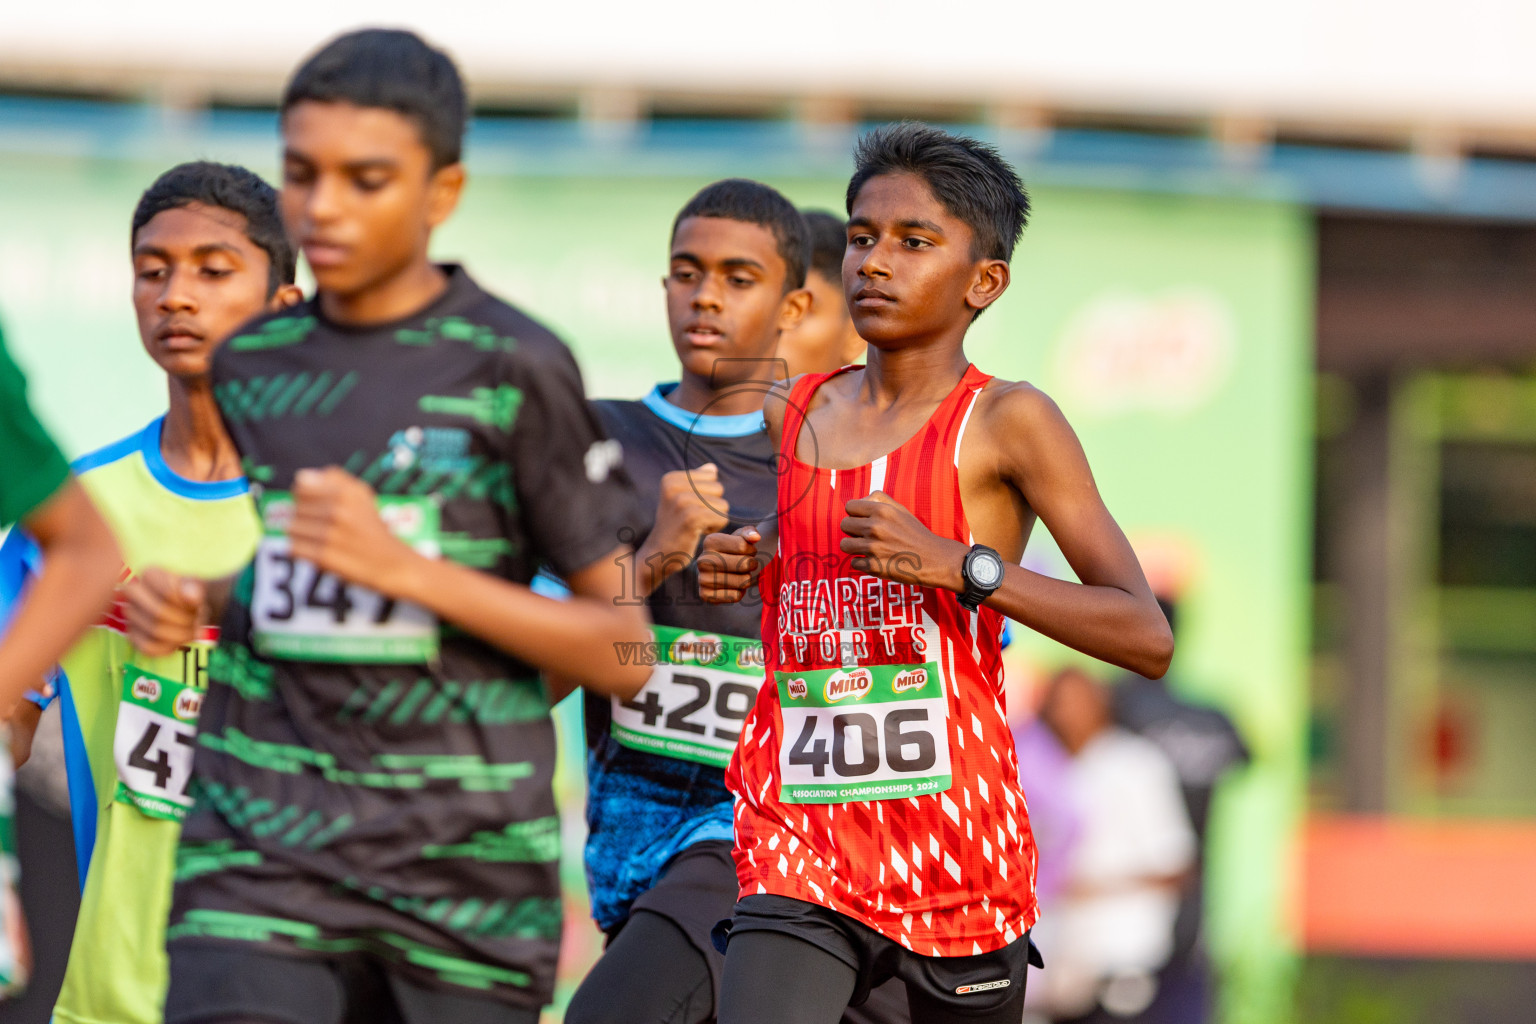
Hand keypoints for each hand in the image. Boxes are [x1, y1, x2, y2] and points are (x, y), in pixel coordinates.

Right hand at [123, 566, 206, 655]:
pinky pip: (148, 647)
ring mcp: (131, 614)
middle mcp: (134, 592)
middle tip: (196, 619)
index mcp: (150, 574)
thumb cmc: (192, 594)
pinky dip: (169, 647)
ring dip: (181, 634)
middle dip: (184, 620)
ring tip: (191, 628)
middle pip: (159, 614)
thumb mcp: (198, 585)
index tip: (197, 603)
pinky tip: (178, 640)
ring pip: (154, 632)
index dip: (186, 604)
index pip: (168, 594)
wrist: (191, 608)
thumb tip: (192, 597)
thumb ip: (195, 587)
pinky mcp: (132, 634)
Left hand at [289, 467, 418, 596]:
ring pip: (291, 528)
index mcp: (347, 492)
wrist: (393, 564)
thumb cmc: (373, 529)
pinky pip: (294, 548)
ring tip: (322, 540)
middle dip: (306, 518)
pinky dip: (302, 551)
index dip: (306, 497)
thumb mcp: (362, 495)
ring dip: (303, 535)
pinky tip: (319, 552)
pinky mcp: (324, 557)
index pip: (301, 486)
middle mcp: (338, 511)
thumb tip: (301, 476)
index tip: (318, 506)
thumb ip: (334, 478)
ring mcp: (330, 535)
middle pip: (295, 508)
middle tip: (326, 527)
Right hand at [651, 464, 729, 560]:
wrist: (658, 554)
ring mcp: (682, 501)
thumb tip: (712, 467)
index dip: (706, 494)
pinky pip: (722, 517)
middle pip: (718, 488)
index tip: (689, 508)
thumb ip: (696, 481)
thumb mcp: (680, 499)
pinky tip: (698, 533)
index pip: (711, 476)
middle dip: (712, 506)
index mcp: (671, 478)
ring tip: (694, 526)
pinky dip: (715, 527)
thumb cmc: (674, 527)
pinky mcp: (692, 518)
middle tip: (692, 519)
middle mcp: (674, 486)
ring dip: (714, 518)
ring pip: (722, 504)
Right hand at [698, 526, 762, 603]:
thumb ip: (750, 532)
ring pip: (743, 582)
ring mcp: (702, 579)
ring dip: (747, 579)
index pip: (743, 546)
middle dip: (751, 565)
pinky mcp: (705, 595)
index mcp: (710, 541)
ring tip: (739, 574)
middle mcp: (703, 560)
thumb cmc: (734, 551)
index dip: (752, 550)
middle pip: (744, 564)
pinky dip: (740, 592)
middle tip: (747, 564)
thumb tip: (755, 537)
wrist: (721, 570)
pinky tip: (732, 586)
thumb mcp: (742, 537)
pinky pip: (736, 596)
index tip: (747, 551)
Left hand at [840, 491, 966, 590]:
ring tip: (868, 549)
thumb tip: (860, 501)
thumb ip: (879, 500)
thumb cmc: (916, 534)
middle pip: (844, 525)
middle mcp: (875, 527)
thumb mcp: (901, 510)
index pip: (849, 506)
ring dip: (854, 547)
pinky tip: (875, 561)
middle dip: (853, 530)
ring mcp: (873, 548)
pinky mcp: (873, 567)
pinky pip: (854, 562)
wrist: (934, 560)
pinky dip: (862, 563)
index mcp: (882, 511)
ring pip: (845, 544)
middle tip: (866, 536)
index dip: (855, 514)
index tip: (863, 520)